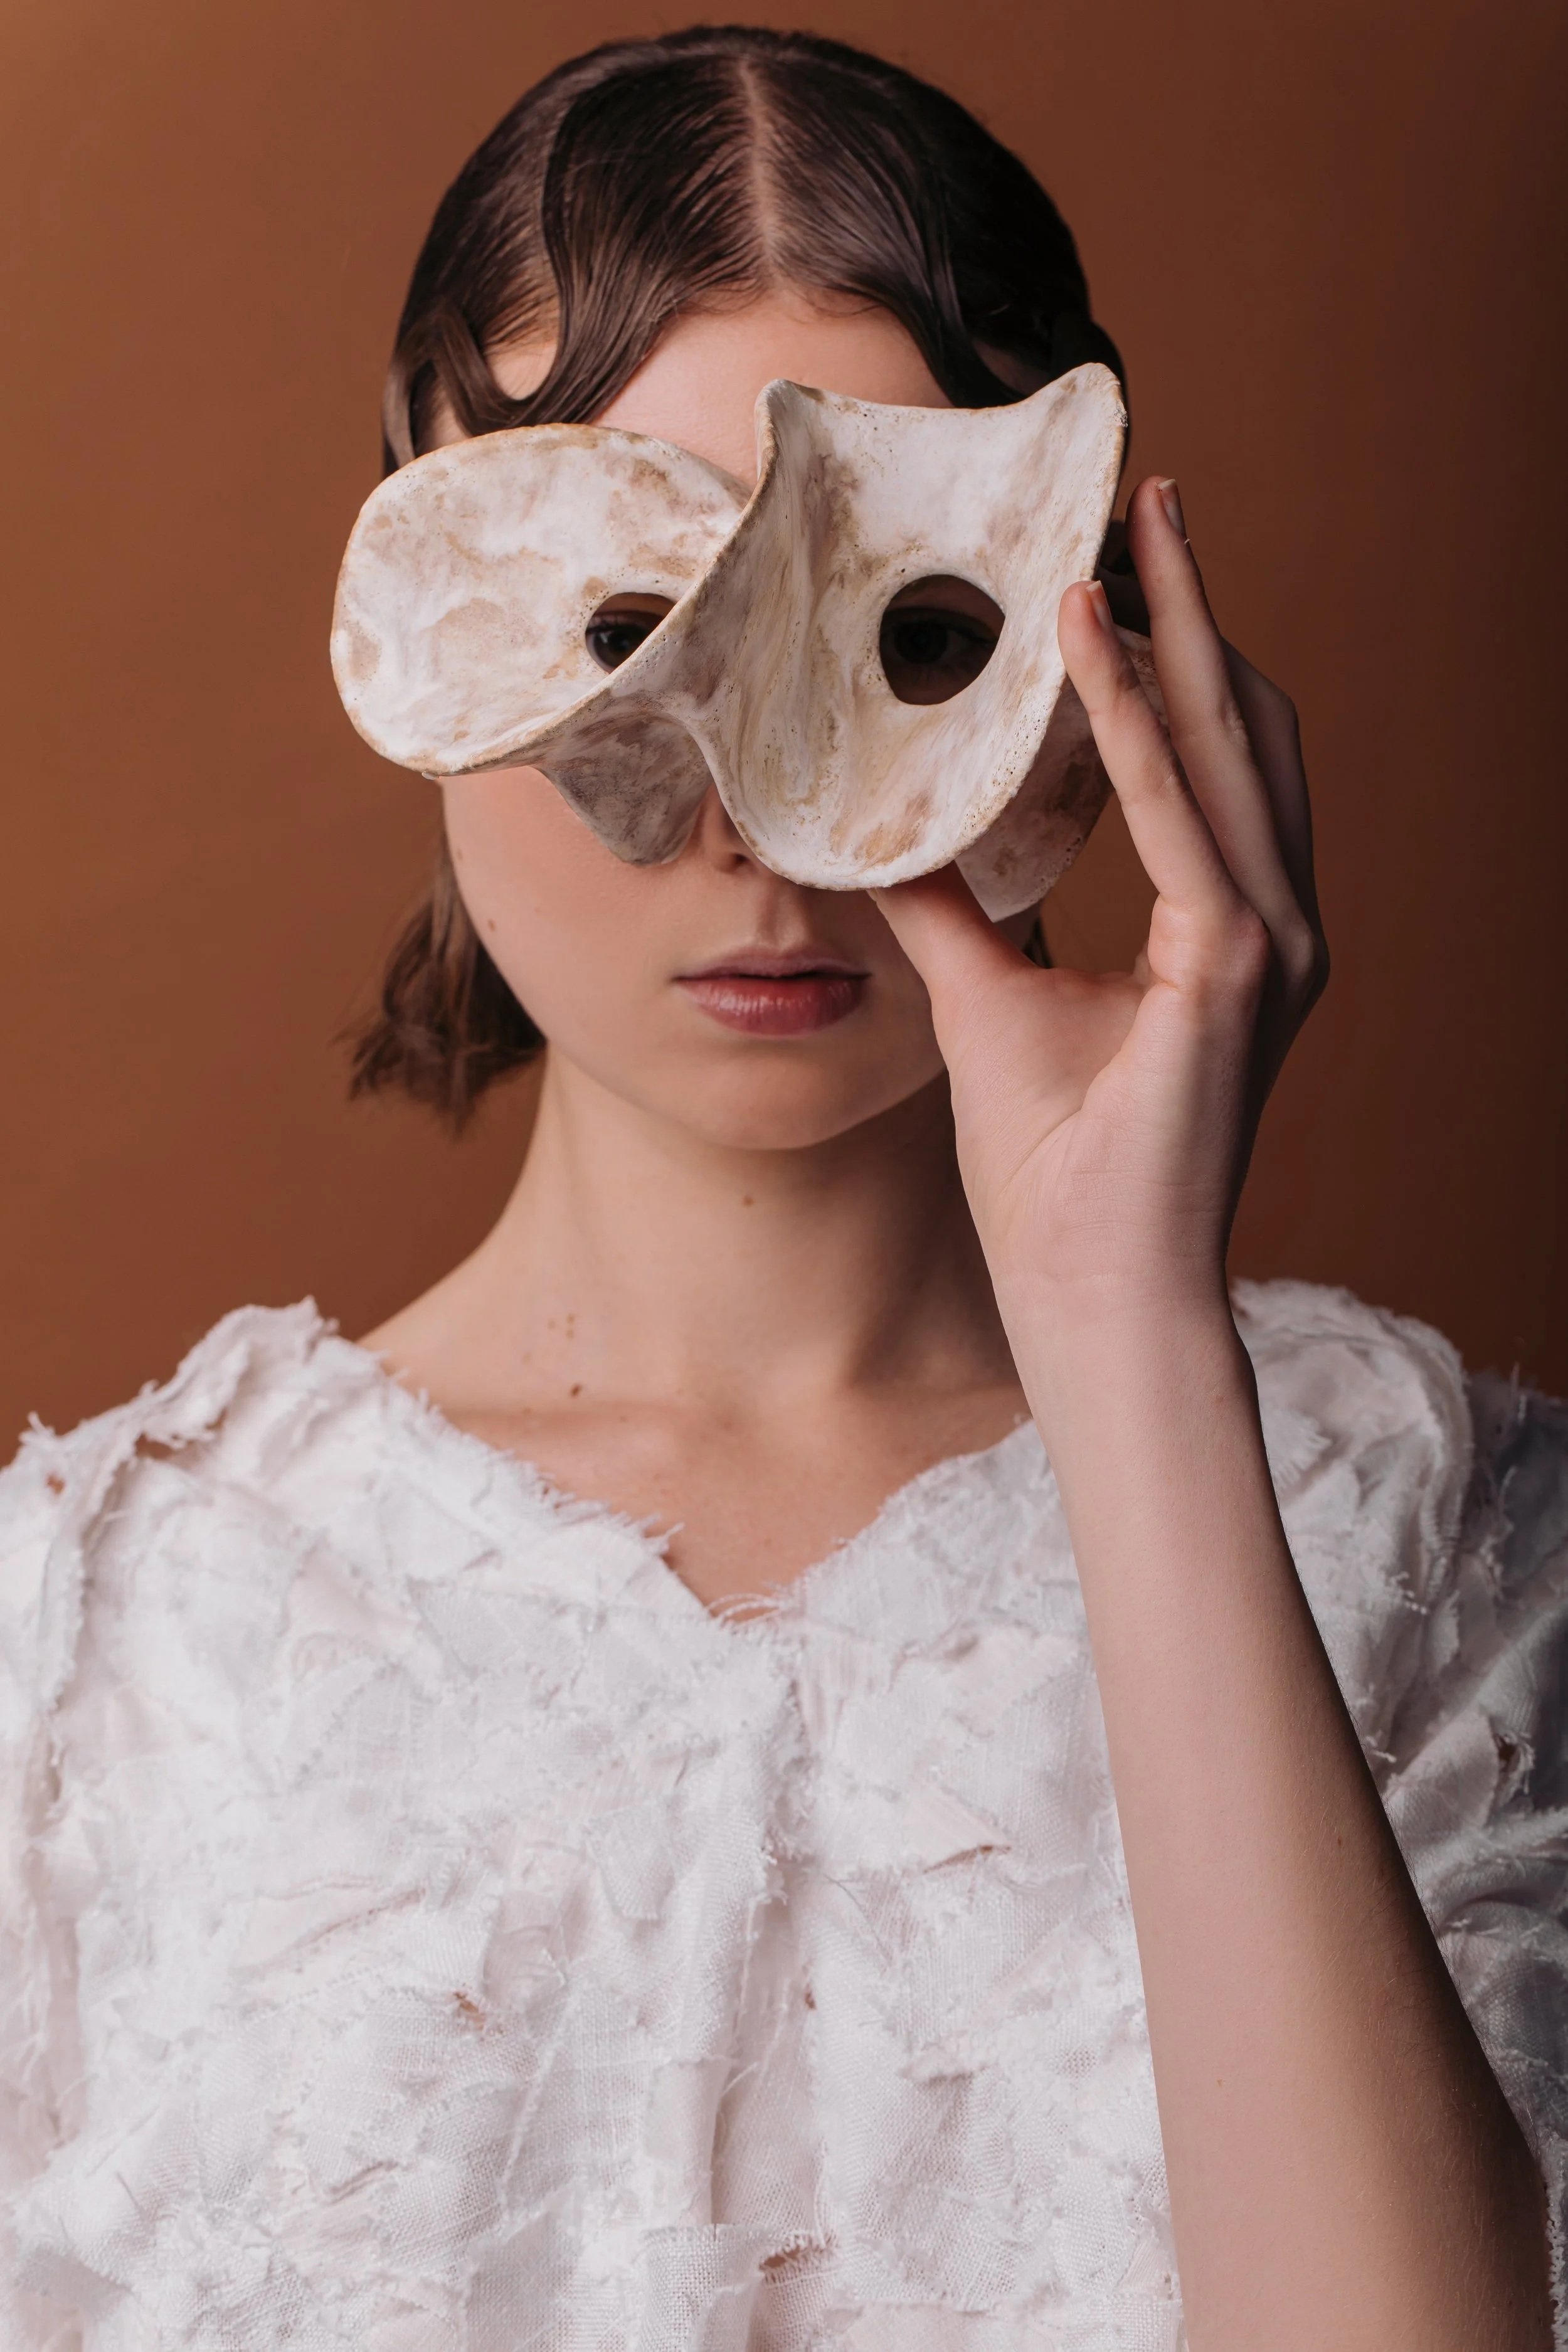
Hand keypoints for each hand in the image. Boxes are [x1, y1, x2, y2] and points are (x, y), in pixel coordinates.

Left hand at [873, 474, 1327, 1326]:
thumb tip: (890, 835)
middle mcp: (1271, 921)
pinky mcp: (1235, 969)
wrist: (1092, 1292)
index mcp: (1232, 928)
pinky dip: (1127, 720)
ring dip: (1173, 630)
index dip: (1175, 653)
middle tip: (1146, 497)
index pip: (1210, 759)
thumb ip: (954, 909)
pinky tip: (1084, 641)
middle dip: (1193, 604)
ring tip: (1118, 534)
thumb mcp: (990, 1006)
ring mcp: (1268, 943)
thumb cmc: (1055, 1175)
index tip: (1120, 567)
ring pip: (1224, 745)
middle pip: (1238, 724)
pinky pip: (1176, 813)